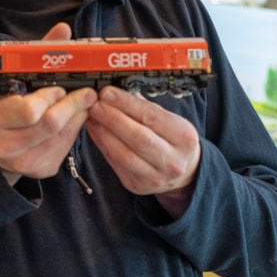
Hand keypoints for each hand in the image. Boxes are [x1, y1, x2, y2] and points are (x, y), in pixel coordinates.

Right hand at [0, 23, 97, 184]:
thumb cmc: (4, 107)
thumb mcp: (14, 79)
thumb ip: (40, 54)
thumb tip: (63, 30)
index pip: (29, 110)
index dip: (49, 96)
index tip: (59, 86)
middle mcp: (6, 145)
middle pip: (52, 124)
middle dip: (72, 104)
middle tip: (83, 92)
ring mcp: (25, 161)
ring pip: (64, 135)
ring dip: (78, 116)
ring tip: (79, 103)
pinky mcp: (41, 169)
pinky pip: (67, 147)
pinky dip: (74, 129)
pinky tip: (71, 120)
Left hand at [85, 86, 200, 218]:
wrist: (184, 171)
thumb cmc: (171, 139)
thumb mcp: (167, 120)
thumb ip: (143, 106)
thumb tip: (116, 91)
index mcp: (184, 137)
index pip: (151, 117)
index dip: (126, 104)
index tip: (107, 92)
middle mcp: (173, 160)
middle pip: (138, 138)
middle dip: (113, 118)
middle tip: (95, 104)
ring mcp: (156, 177)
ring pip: (125, 155)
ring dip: (104, 133)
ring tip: (91, 117)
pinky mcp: (138, 185)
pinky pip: (115, 164)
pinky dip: (102, 145)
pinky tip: (95, 131)